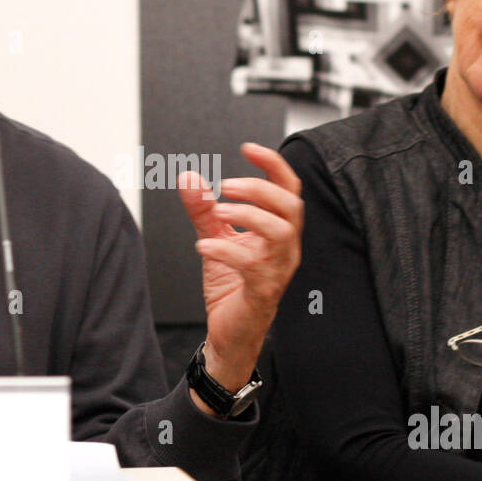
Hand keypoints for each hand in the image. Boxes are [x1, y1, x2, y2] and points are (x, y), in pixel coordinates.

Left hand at [177, 143, 302, 403]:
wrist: (230, 332)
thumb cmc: (231, 286)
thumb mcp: (214, 238)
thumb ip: (203, 209)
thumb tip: (189, 176)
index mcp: (279, 230)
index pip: (289, 189)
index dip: (273, 165)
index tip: (248, 148)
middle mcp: (285, 248)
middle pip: (291, 206)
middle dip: (259, 188)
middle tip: (225, 184)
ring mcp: (278, 270)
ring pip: (281, 232)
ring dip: (249, 214)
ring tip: (219, 210)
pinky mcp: (263, 291)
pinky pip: (253, 266)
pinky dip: (227, 250)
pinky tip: (204, 247)